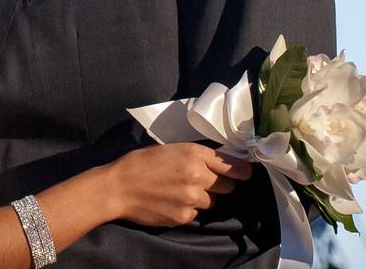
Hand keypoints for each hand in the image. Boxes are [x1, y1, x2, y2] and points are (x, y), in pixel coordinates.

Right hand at [107, 143, 252, 226]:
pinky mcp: (184, 216)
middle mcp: (197, 176)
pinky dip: (187, 210)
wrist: (118, 186)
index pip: (231, 165)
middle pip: (227, 186)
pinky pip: (196, 214)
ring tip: (179, 191)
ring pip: (211, 202)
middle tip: (200, 181)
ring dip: (201, 198)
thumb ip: (195, 156)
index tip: (247, 174)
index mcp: (194, 154)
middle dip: (218, 184)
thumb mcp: (170, 149)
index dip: (242, 171)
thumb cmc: (141, 163)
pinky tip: (170, 202)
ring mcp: (192, 199)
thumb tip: (217, 164)